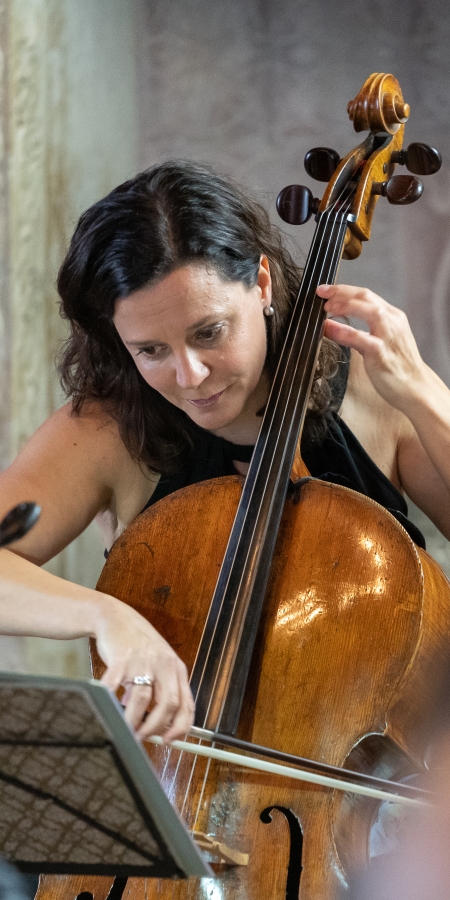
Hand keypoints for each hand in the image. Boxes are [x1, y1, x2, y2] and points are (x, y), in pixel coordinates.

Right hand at [95, 596, 194, 741]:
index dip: (180, 727)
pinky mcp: (121, 659)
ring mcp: (143, 661)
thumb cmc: (138, 643)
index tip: (170, 740)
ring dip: (134, 721)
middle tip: (144, 737)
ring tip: (127, 729)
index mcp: (175, 667)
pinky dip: (111, 703)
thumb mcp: (157, 663)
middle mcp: (163, 664)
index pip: (186, 703)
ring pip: (143, 701)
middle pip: (168, 704)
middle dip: (156, 728)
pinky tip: (109, 708)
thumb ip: (159, 689)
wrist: (116, 617)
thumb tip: (151, 722)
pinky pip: (115, 688)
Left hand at [317, 283, 426, 410]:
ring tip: (327, 307)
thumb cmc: (397, 367)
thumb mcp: (378, 343)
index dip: (344, 290)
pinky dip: (343, 331)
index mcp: (392, 317)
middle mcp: (392, 322)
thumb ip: (357, 333)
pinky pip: (360, 338)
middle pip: (366, 297)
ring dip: (345, 305)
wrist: (416, 388)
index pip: (366, 295)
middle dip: (342, 291)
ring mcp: (388, 336)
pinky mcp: (381, 353)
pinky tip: (329, 329)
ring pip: (368, 310)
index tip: (326, 290)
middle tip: (322, 292)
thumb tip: (331, 326)